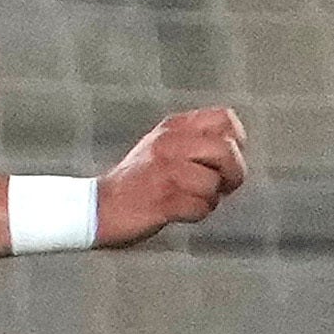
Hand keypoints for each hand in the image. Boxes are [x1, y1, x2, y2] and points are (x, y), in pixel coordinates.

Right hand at [100, 105, 250, 244]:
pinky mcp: (164, 198)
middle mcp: (171, 143)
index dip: (235, 140)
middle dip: (233, 174)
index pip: (225, 118)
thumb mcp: (161, 146)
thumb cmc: (135, 182)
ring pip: (214, 183)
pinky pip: (201, 208)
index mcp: (173, 127)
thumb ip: (193, 141)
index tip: (225, 159)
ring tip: (189, 201)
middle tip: (225, 187)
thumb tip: (234, 150)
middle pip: (227, 151)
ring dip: (209, 199)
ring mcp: (167, 170)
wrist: (97, 206)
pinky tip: (178, 212)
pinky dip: (195, 215)